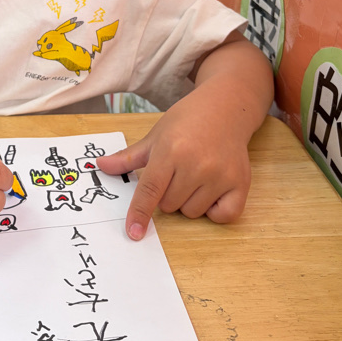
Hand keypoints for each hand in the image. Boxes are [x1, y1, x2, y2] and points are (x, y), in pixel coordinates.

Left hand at [100, 95, 251, 240]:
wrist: (225, 108)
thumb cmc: (187, 121)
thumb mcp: (155, 136)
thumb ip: (129, 157)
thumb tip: (101, 166)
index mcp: (170, 151)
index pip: (150, 190)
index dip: (140, 213)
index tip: (133, 232)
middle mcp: (196, 165)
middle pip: (169, 205)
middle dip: (167, 195)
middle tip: (177, 172)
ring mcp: (220, 175)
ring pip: (192, 213)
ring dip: (189, 202)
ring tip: (196, 175)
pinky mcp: (240, 183)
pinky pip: (222, 216)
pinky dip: (215, 211)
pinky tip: (212, 190)